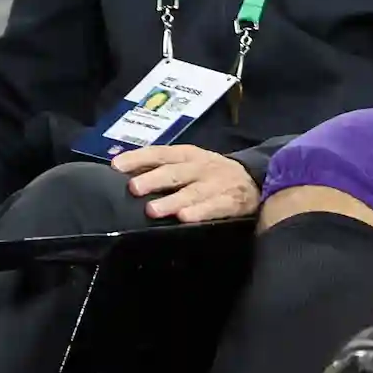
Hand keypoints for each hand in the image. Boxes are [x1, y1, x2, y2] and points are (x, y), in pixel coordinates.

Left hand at [112, 145, 260, 221]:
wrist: (255, 181)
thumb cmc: (209, 174)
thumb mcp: (188, 164)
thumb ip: (159, 167)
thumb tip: (121, 169)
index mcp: (188, 155)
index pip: (160, 153)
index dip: (139, 158)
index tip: (117, 166)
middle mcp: (201, 167)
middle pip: (175, 172)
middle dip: (154, 179)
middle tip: (134, 188)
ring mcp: (216, 184)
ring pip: (193, 192)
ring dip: (173, 200)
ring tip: (153, 210)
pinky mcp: (231, 201)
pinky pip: (215, 207)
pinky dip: (200, 212)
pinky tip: (185, 219)